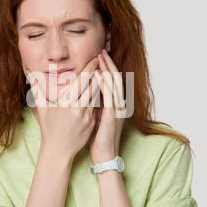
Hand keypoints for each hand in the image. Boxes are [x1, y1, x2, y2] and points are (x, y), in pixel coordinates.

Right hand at [24, 57, 100, 160]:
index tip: (94, 59)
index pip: (81, 80)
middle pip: (93, 85)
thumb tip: (29, 73)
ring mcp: (86, 116)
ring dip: (101, 84)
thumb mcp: (42, 108)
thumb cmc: (49, 128)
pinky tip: (102, 89)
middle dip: (99, 72)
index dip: (89, 68)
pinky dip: (99, 96)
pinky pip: (97, 106)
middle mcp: (77, 108)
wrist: (58, 150)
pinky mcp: (92, 122)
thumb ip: (37, 89)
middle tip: (102, 61)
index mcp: (65, 102)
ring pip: (97, 95)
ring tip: (104, 73)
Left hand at [89, 49, 125, 163]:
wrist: (104, 155)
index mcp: (115, 104)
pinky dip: (105, 84)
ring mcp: (118, 110)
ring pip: (115, 84)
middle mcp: (119, 104)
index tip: (100, 55)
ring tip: (101, 57)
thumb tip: (87, 89)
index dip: (108, 67)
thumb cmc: (99, 136)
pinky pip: (110, 97)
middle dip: (109, 63)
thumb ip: (95, 102)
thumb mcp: (97, 115)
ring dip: (108, 69)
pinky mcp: (113, 116)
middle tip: (101, 50)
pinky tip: (99, 75)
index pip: (113, 81)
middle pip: (116, 78)